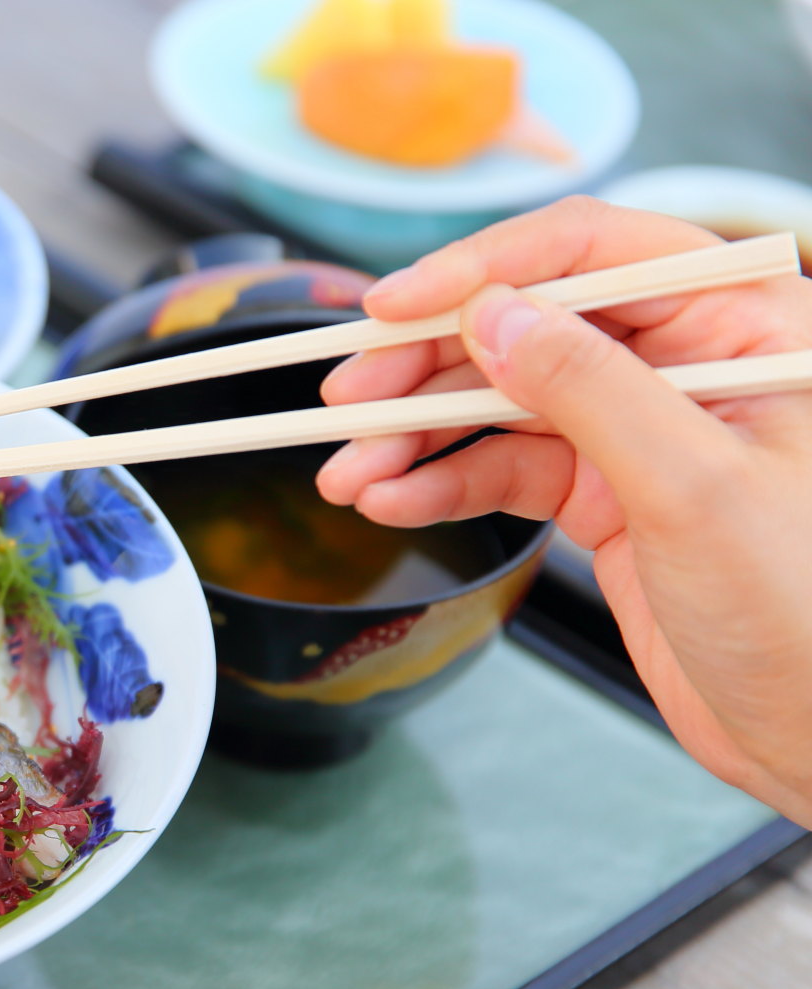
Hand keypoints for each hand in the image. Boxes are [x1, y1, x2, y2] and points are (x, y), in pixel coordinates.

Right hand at [317, 196, 811, 824]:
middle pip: (529, 326)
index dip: (484, 269)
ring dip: (415, 436)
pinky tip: (392, 501)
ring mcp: (642, 433)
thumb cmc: (811, 613)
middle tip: (346, 401)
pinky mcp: (607, 499)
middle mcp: (688, 363)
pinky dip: (441, 486)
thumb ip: (591, 390)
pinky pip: (504, 471)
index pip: (593, 252)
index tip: (393, 307)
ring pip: (501, 403)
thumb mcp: (695, 488)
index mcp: (743, 323)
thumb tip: (497, 318)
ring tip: (349, 471)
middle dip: (426, 365)